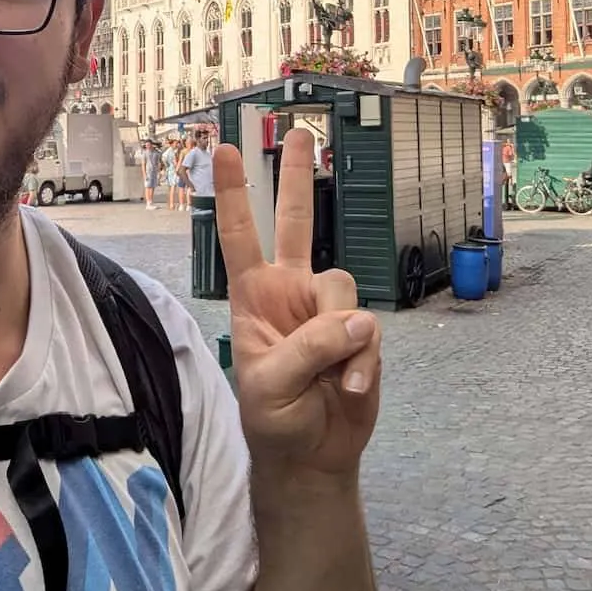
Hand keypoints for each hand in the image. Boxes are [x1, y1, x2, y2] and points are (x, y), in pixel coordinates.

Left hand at [214, 129, 380, 477]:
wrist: (311, 456)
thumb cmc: (273, 419)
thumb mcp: (271, 384)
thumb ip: (310, 346)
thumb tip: (357, 320)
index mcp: (254, 297)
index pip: (239, 236)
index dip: (231, 194)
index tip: (222, 150)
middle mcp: (290, 292)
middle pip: (296, 223)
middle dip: (296, 178)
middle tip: (299, 134)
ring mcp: (326, 310)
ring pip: (343, 288)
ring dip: (342, 337)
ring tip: (332, 378)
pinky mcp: (359, 334)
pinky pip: (369, 333)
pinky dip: (363, 364)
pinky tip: (350, 388)